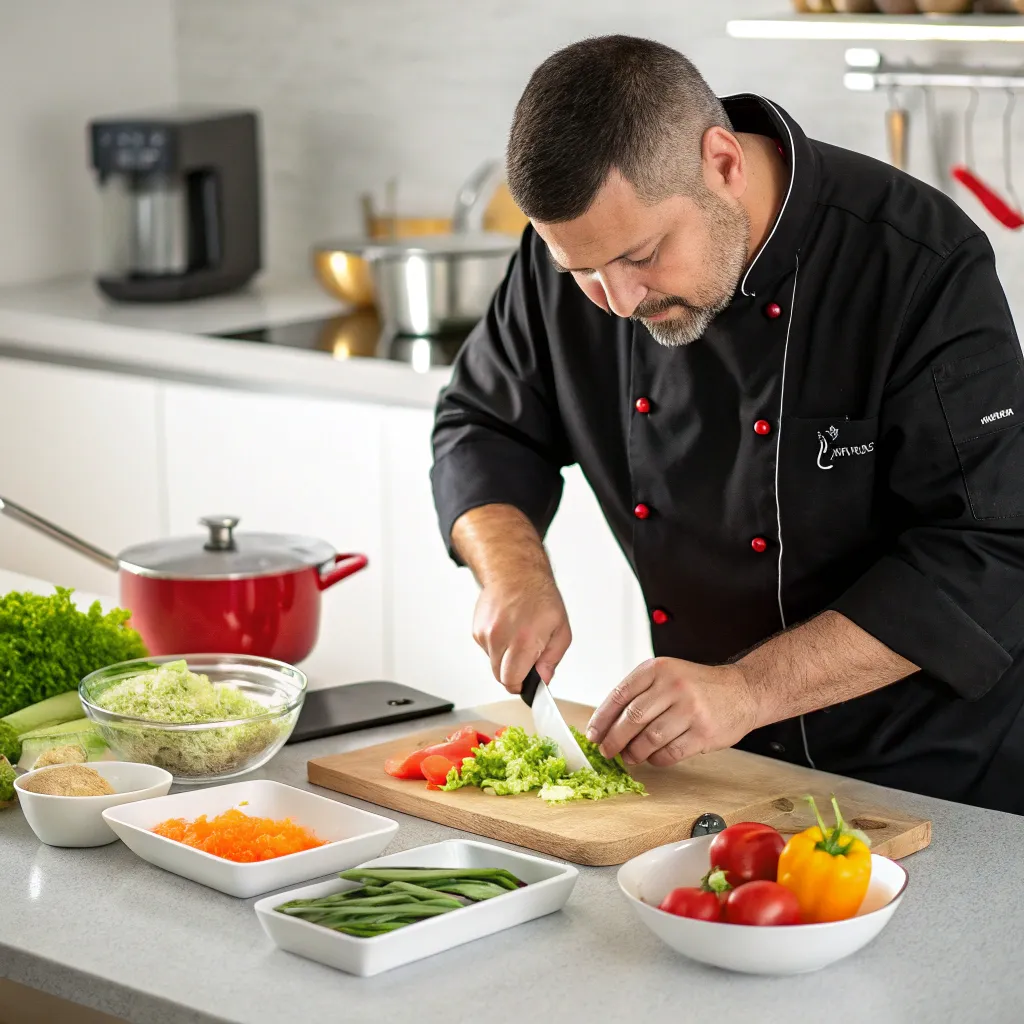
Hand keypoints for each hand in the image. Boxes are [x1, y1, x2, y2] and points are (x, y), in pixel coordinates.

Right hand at [472, 569, 571, 692]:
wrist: (515, 572)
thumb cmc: (540, 596)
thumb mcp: (561, 629)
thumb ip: (551, 659)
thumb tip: (543, 680)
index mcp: (524, 640)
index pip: (512, 680)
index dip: (521, 686)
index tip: (527, 683)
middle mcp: (500, 637)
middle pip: (500, 676)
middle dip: (514, 673)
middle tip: (527, 658)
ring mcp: (485, 634)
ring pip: (493, 663)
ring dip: (505, 659)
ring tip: (517, 638)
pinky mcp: (476, 630)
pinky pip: (486, 651)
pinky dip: (497, 647)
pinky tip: (507, 630)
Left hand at [585, 658, 758, 766]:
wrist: (742, 691)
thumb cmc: (698, 686)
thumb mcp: (666, 675)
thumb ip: (640, 694)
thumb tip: (606, 723)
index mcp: (657, 669)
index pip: (620, 695)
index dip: (602, 718)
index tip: (593, 734)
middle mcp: (673, 686)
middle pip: (632, 718)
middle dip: (614, 739)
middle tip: (606, 751)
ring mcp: (690, 710)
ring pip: (649, 738)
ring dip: (634, 752)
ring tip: (629, 756)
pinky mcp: (704, 733)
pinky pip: (670, 753)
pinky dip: (656, 759)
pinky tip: (653, 758)